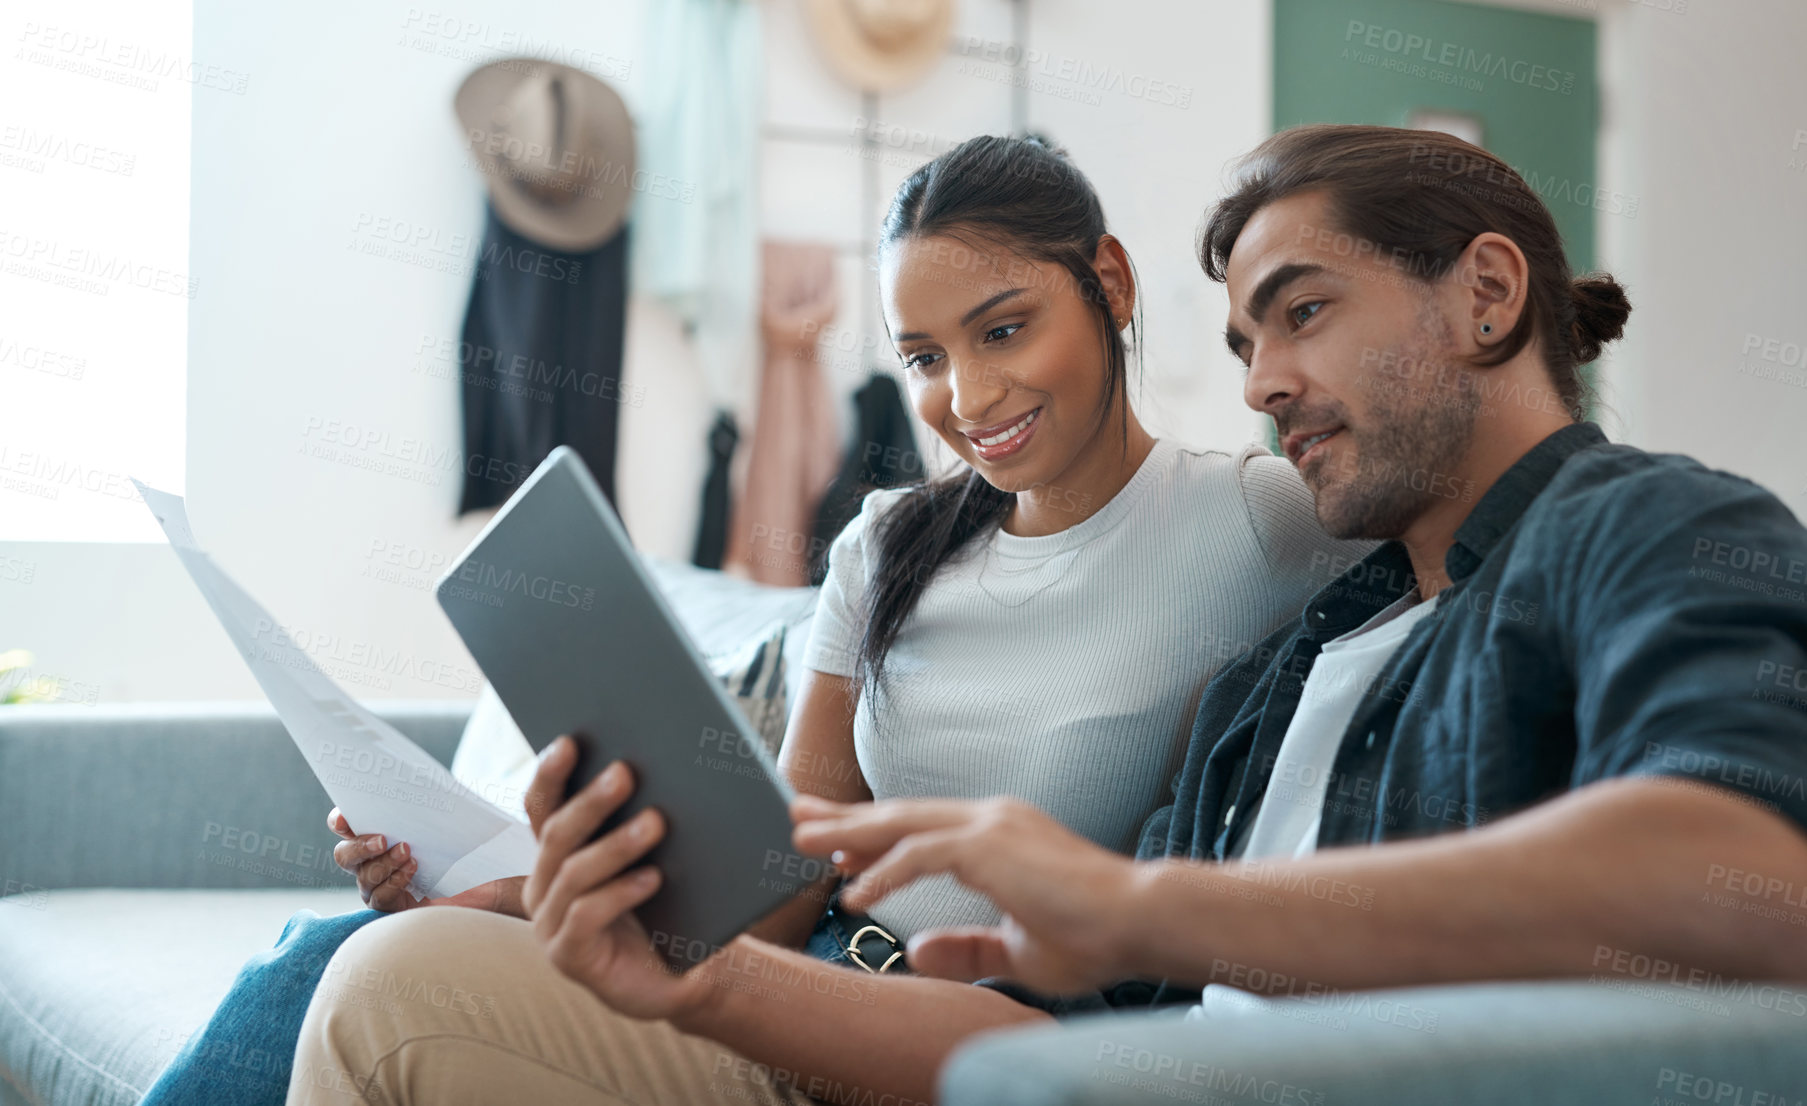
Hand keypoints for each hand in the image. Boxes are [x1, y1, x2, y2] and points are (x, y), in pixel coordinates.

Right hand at [328, 808, 525, 916]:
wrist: (490, 876)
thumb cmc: (462, 843)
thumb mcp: (442, 817)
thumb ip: (422, 802)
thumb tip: (412, 780)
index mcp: (376, 832)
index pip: (344, 825)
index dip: (339, 820)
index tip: (346, 817)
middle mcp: (371, 860)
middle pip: (344, 855)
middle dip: (359, 846)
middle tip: (384, 838)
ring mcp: (380, 886)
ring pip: (364, 878)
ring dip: (384, 863)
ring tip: (408, 852)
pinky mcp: (396, 907)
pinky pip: (380, 898)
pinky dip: (394, 883)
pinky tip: (413, 870)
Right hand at [521, 736, 717, 1022]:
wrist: (685, 973)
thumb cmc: (669, 904)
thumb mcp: (655, 855)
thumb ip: (644, 815)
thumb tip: (665, 760)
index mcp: (557, 854)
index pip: (542, 805)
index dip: (550, 773)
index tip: (571, 740)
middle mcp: (542, 886)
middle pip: (558, 834)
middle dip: (592, 801)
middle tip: (626, 773)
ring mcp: (549, 925)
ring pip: (573, 874)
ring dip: (614, 845)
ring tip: (654, 824)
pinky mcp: (568, 958)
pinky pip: (585, 917)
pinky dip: (619, 894)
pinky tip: (652, 879)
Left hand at [789, 795, 1140, 993]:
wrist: (1141, 921)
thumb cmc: (1095, 937)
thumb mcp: (1017, 951)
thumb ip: (967, 947)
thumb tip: (916, 951)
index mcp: (998, 835)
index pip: (921, 829)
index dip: (873, 836)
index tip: (835, 846)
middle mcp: (990, 819)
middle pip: (900, 814)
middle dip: (845, 818)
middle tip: (797, 816)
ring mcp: (990, 825)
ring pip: (902, 823)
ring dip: (848, 833)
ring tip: (802, 840)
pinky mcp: (990, 846)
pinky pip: (920, 854)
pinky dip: (882, 872)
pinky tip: (853, 892)